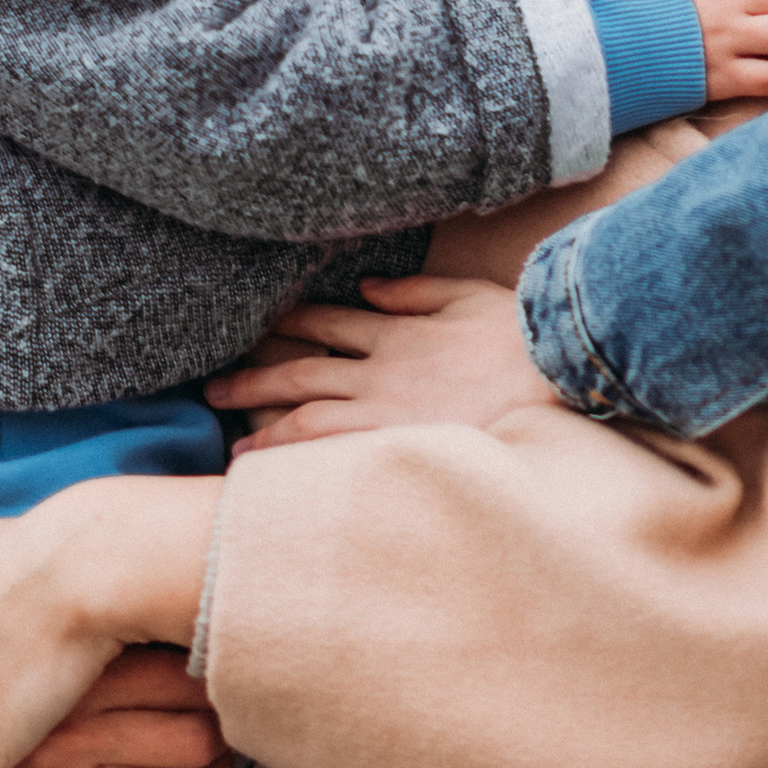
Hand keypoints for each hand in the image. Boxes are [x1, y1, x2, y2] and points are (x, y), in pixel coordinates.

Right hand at [0, 647, 238, 767]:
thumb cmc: (24, 666)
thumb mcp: (72, 634)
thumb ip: (133, 629)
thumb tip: (214, 618)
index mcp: (84, 672)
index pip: (187, 683)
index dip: (226, 691)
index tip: (235, 691)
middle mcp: (67, 729)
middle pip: (188, 743)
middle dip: (226, 745)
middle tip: (235, 737)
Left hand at [208, 270, 558, 447]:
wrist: (555, 374)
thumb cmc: (522, 337)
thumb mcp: (468, 295)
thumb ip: (415, 291)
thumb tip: (367, 288)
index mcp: (396, 332)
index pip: (327, 324)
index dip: (288, 326)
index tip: (258, 332)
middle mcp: (380, 372)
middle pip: (299, 373)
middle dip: (252, 380)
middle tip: (212, 390)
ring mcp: (386, 414)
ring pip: (306, 420)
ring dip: (266, 431)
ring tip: (234, 448)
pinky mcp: (399, 449)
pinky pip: (336, 460)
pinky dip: (303, 468)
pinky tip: (280, 480)